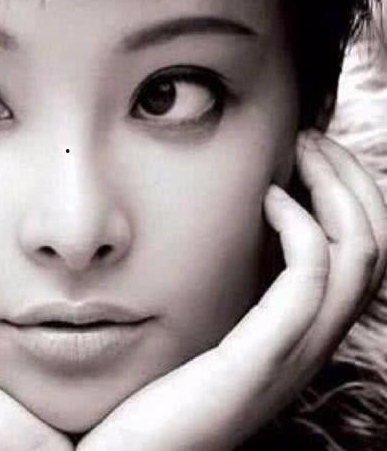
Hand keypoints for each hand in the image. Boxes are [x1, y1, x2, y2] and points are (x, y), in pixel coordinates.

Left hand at [76, 131, 386, 450]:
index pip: (366, 256)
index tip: (313, 151)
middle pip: (376, 248)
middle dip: (352, 179)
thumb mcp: (213, 330)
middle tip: (311, 138)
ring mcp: (292, 356)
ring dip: (335, 190)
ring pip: (357, 259)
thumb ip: (238, 292)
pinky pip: (307, 284)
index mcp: (303, 336)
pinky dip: (301, 228)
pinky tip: (268, 199)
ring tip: (299, 151)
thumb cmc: (165, 392)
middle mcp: (312, 345)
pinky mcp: (257, 361)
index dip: (354, 195)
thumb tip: (242, 233)